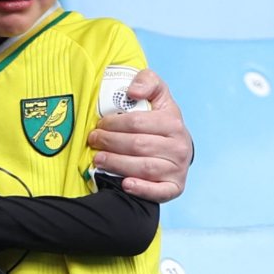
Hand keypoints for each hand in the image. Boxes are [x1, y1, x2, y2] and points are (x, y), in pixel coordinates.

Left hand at [88, 69, 191, 203]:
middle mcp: (179, 146)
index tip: (99, 125)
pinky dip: (142, 189)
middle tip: (93, 141)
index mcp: (173, 122)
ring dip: (117, 164)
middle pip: (138, 145)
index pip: (137, 123)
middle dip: (110, 143)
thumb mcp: (157, 94)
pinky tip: (125, 184)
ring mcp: (177, 168)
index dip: (113, 123)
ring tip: (98, 159)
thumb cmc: (160, 120)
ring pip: (144, 168)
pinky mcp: (175, 187)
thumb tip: (132, 91)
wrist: (177, 146)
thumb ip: (147, 81)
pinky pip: (159, 191)